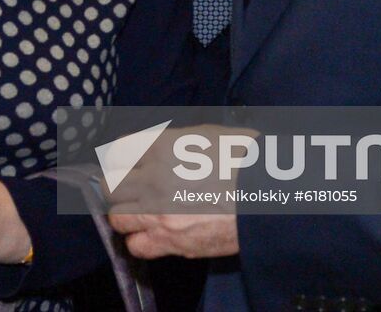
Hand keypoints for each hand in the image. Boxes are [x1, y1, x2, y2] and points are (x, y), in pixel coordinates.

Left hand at [105, 122, 246, 259]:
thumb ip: (172, 142)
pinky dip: (139, 241)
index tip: (125, 163)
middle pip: (111, 186)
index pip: (117, 152)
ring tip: (139, 213)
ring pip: (117, 218)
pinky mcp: (172, 241)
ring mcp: (160, 213)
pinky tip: (151, 234)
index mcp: (162, 147)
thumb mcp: (205, 134)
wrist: (269, 194)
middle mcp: (154, 179)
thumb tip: (154, 150)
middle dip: (118, 186)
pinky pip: (136, 246)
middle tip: (132, 188)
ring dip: (125, 214)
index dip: (119, 158)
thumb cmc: (244, 158)